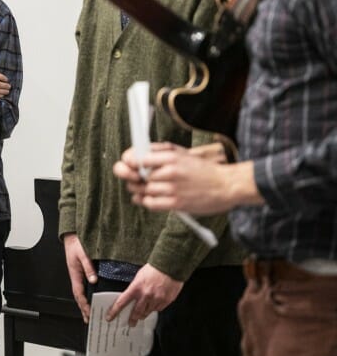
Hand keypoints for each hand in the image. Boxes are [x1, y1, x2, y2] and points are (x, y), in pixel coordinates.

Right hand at [63, 233, 96, 322]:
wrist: (72, 237)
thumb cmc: (76, 244)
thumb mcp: (83, 255)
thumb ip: (89, 268)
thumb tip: (93, 280)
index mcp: (75, 274)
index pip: (79, 293)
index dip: (84, 304)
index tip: (89, 312)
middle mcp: (76, 276)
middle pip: (79, 296)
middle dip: (83, 308)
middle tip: (88, 319)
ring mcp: (78, 275)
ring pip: (81, 292)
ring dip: (84, 303)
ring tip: (89, 313)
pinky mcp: (81, 272)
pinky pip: (83, 286)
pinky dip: (86, 294)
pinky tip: (92, 297)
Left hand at [106, 264, 181, 326]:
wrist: (169, 266)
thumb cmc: (153, 269)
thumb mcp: (139, 277)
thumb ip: (135, 288)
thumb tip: (132, 296)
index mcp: (136, 288)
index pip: (122, 302)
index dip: (114, 311)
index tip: (110, 317)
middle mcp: (145, 295)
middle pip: (136, 312)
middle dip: (132, 319)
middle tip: (131, 323)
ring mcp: (156, 299)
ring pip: (148, 312)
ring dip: (144, 314)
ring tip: (142, 315)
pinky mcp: (166, 301)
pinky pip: (158, 309)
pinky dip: (155, 308)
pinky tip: (155, 304)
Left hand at [113, 144, 260, 214]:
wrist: (227, 185)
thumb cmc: (202, 169)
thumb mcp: (182, 152)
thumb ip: (158, 151)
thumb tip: (137, 154)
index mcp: (170, 157)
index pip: (135, 158)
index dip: (127, 162)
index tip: (128, 165)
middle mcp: (169, 172)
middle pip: (136, 176)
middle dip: (132, 178)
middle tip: (136, 179)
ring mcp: (172, 189)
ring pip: (142, 190)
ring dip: (139, 190)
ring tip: (144, 188)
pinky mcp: (176, 204)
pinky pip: (150, 204)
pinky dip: (145, 201)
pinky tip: (149, 198)